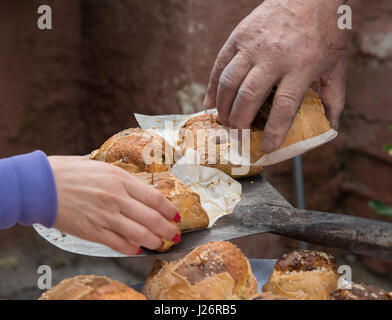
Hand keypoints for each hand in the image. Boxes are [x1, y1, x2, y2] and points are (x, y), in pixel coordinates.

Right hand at [48, 156, 179, 254]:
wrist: (42, 184)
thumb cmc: (71, 172)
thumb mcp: (102, 167)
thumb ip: (123, 179)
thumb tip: (139, 188)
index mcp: (121, 180)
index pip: (155, 198)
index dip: (170, 209)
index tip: (177, 215)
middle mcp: (117, 199)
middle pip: (151, 218)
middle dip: (168, 229)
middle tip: (175, 235)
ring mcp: (105, 216)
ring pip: (139, 234)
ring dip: (154, 241)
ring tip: (161, 244)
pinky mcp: (93, 231)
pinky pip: (118, 243)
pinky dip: (131, 248)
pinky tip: (137, 249)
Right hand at [204, 0, 347, 151]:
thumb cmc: (325, 31)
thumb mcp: (337, 64)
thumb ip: (335, 97)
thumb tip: (330, 127)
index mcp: (301, 66)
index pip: (284, 106)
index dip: (274, 130)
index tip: (268, 147)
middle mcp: (274, 57)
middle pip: (248, 96)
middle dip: (240, 122)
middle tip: (239, 135)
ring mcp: (253, 45)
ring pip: (229, 82)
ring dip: (223, 107)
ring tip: (225, 122)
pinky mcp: (239, 36)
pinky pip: (219, 65)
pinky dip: (211, 86)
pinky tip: (210, 102)